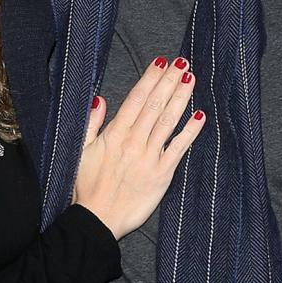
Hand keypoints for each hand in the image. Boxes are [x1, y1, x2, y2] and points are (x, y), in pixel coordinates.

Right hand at [74, 57, 205, 239]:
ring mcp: (150, 157)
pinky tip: (200, 116)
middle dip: (169, 81)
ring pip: (168, 121)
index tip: (162, 62)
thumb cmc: (86, 188)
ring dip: (180, 98)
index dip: (150, 79)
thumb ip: (91, 124)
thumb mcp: (81, 152)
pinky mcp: (162, 174)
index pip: (136, 99)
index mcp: (115, 134)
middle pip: (155, 105)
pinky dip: (190, 132)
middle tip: (182, 63)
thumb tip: (99, 99)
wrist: (97, 220)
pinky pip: (179, 148)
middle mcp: (134, 142)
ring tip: (190, 79)